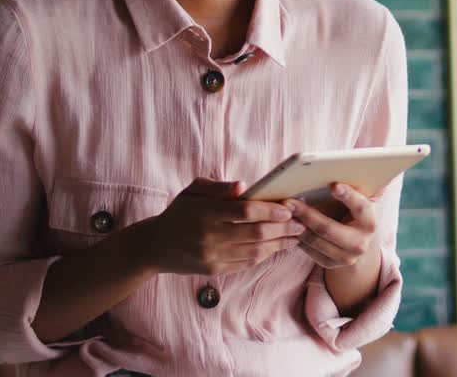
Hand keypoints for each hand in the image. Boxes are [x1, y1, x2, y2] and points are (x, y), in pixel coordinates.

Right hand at [142, 178, 304, 276]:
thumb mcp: (193, 191)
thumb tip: (244, 186)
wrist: (155, 247)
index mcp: (204, 212)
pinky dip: (264, 255)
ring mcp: (212, 256)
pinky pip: (246, 263)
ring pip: (254, 251)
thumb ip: (219, 187)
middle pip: (255, 233)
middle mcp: (209, 236)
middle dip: (282, 229)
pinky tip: (276, 248)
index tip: (288, 209)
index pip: (244, 212)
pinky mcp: (214, 270)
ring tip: (295, 238)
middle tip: (300, 224)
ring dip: (279, 245)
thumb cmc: (179, 212)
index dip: (270, 211)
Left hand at [286, 183, 378, 269]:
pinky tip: (286, 225)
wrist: (355, 244)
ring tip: (283, 212)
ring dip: (297, 225)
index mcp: (370, 222)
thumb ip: (359, 184)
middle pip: (329, 229)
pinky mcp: (330, 264)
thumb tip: (363, 157)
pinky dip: (296, 236)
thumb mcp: (360, 200)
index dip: (348, 196)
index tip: (333, 184)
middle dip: (307, 214)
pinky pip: (309, 250)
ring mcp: (345, 257)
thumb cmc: (353, 213)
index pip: (360, 207)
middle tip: (289, 201)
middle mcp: (360, 243)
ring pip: (315, 241)